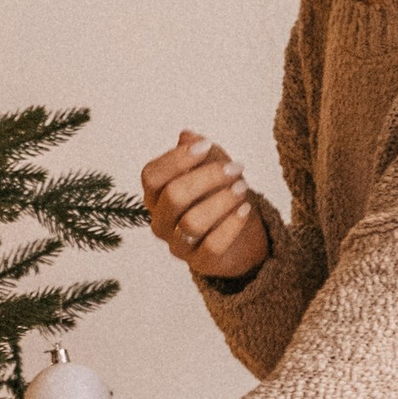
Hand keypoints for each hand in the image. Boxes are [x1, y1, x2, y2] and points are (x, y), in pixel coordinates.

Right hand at [140, 130, 269, 281]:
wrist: (241, 235)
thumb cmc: (219, 195)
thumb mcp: (212, 168)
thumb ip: (200, 153)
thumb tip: (187, 135)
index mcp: (155, 195)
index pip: (152, 175)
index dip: (177, 158)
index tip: (206, 145)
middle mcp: (160, 221)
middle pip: (173, 196)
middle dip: (207, 178)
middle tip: (236, 168)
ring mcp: (178, 244)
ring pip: (192, 222)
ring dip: (221, 201)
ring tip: (243, 187)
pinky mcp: (200, 263)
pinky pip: (213, 246)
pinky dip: (231, 225)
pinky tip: (245, 209)